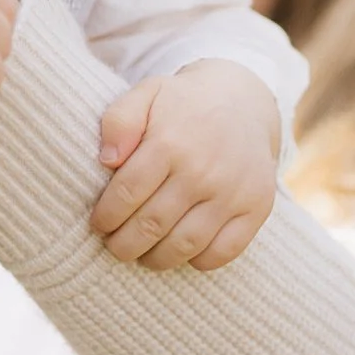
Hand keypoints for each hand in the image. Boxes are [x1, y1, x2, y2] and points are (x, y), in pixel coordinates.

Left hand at [89, 61, 279, 271]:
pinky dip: (199, 261)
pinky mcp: (256, 208)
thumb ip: (119, 121)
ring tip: (142, 255)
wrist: (243, 101)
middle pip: (152, 224)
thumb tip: (107, 160)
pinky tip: (183, 253)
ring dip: (157, 259)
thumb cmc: (183, 103)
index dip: (107, 215)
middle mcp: (202, 171)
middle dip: (125, 244)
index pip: (127, 193)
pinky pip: (224, 251)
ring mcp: (232, 192)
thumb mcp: (146, 93)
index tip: (98, 224)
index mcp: (170, 142)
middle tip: (115, 247)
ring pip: (185, 244)